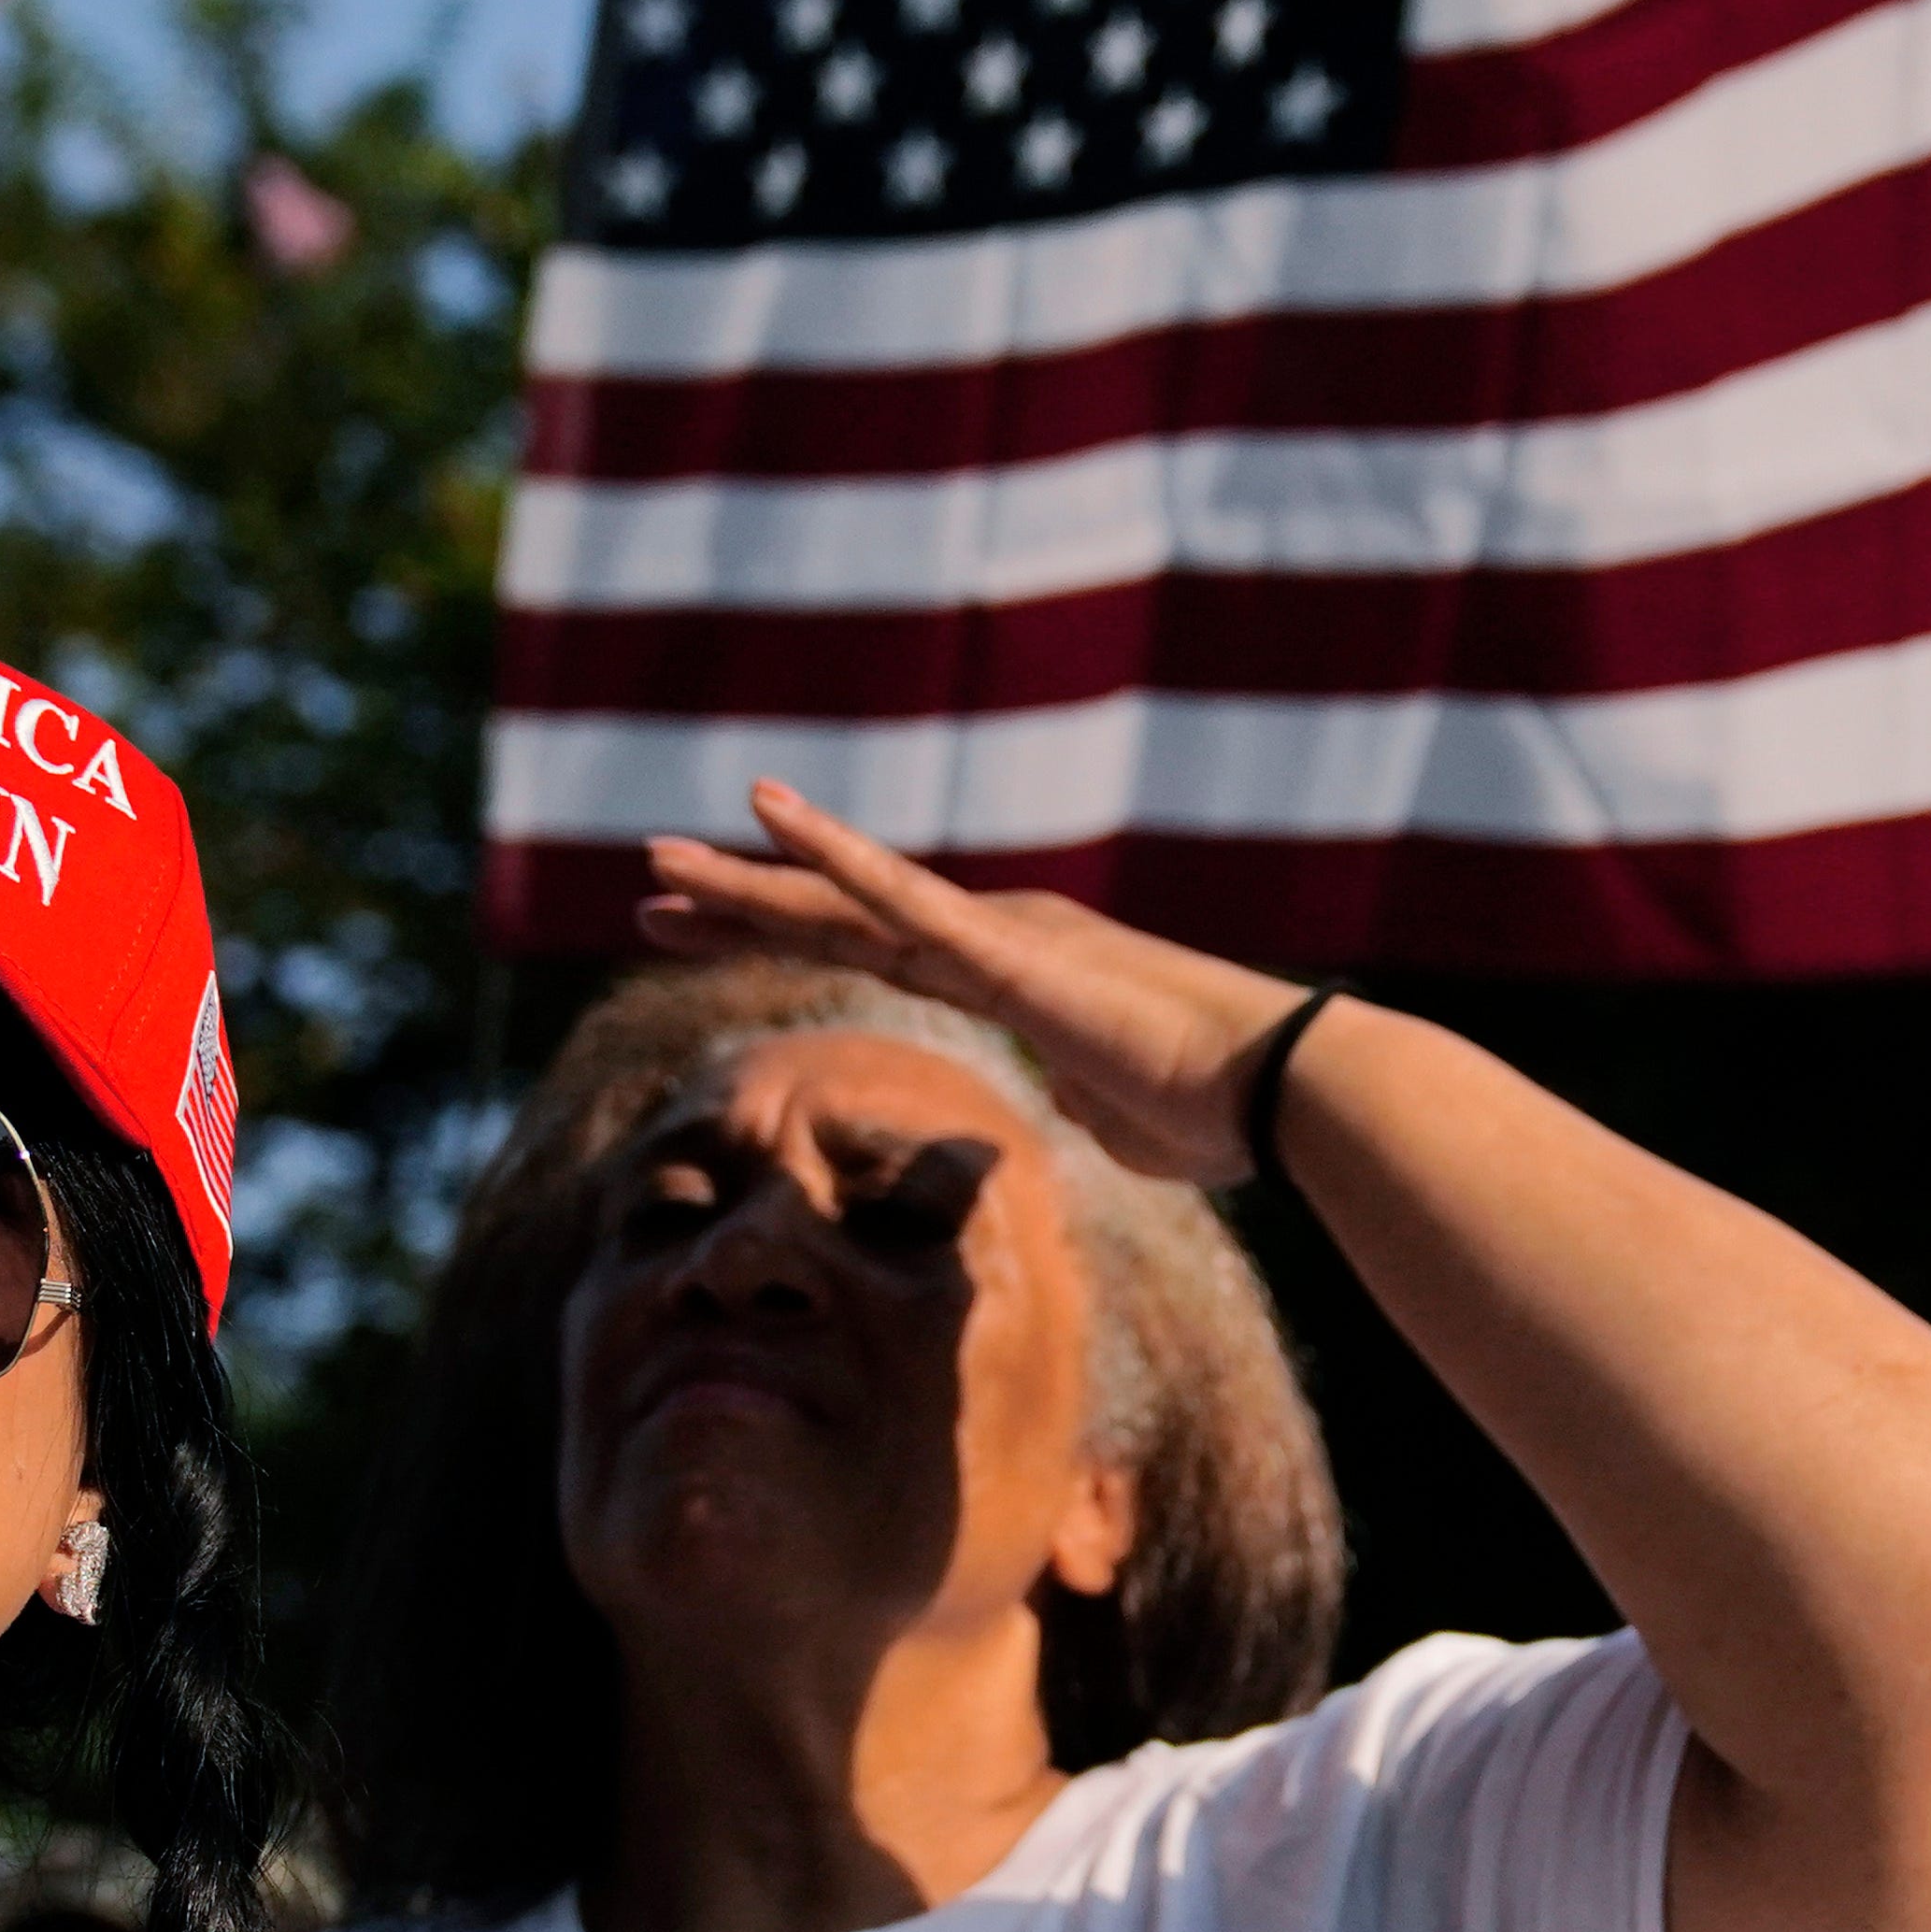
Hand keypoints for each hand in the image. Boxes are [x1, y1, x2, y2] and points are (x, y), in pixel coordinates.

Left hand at [639, 783, 1313, 1183]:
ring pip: (844, 903)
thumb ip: (1086, 1102)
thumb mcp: (1126, 1118)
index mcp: (1016, 973)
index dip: (790, 936)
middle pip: (839, 919)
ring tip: (654, 863)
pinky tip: (762, 813)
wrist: (1282, 1089)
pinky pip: (897, 894)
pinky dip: (826, 853)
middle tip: (649, 894)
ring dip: (745, 883)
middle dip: (739, 907)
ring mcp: (997, 935)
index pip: (875, 951)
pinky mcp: (1007, 950)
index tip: (707, 934)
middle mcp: (996, 934)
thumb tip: (1072, 1105)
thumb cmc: (1221, 1113)